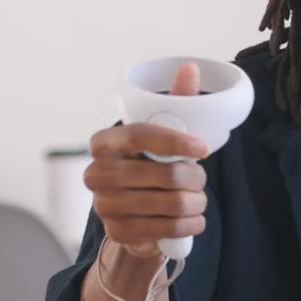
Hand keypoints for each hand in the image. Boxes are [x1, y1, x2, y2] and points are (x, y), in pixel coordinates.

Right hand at [85, 62, 208, 259]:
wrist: (133, 218)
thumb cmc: (149, 168)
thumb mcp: (160, 137)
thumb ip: (176, 103)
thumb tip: (190, 68)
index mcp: (104, 143)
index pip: (144, 136)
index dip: (178, 142)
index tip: (203, 149)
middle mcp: (97, 174)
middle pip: (166, 174)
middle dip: (194, 178)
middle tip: (199, 180)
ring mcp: (104, 206)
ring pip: (173, 202)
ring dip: (196, 202)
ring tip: (198, 199)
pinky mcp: (118, 232)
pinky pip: (169, 229)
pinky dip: (191, 224)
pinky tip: (193, 219)